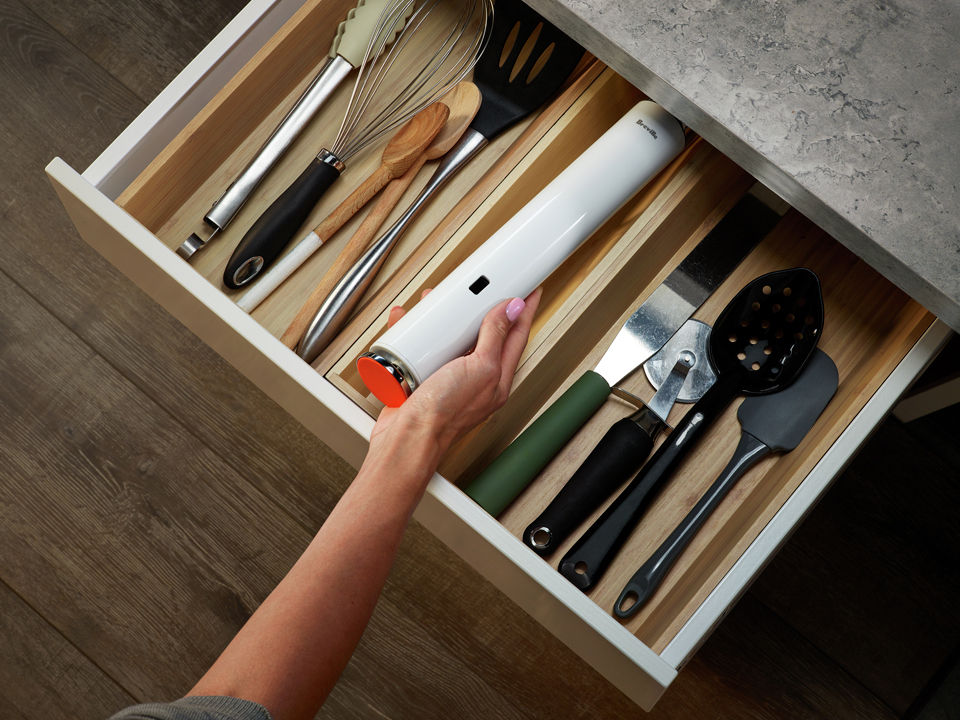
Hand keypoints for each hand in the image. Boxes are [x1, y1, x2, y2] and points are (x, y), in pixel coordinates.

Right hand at [370, 287, 541, 455]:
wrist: (407, 439)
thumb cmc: (445, 414)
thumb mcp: (480, 367)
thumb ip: (495, 337)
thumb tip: (511, 310)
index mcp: (497, 378)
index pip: (517, 336)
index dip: (524, 311)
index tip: (530, 291)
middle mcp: (475, 378)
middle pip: (484, 334)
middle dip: (482, 308)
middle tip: (486, 288)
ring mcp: (449, 378)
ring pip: (452, 339)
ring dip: (446, 318)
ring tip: (441, 301)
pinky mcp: (424, 379)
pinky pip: (423, 349)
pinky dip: (416, 334)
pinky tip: (409, 325)